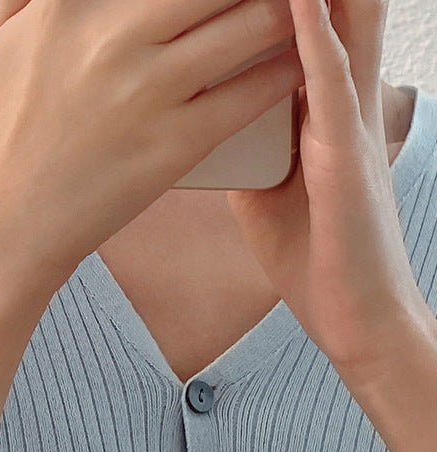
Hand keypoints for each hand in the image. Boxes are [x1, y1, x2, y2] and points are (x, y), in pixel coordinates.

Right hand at [0, 0, 306, 294]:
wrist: (9, 224)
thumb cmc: (2, 137)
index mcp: (69, 4)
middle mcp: (114, 37)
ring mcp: (148, 92)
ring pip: (255, 22)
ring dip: (289, 12)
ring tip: (302, 13)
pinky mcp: (175, 145)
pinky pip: (252, 93)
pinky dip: (285, 71)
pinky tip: (296, 64)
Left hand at [226, 0, 429, 377]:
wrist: (353, 314)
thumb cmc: (309, 252)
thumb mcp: (264, 189)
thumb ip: (243, 145)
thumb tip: (204, 121)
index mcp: (313, 110)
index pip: (296, 27)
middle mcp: (334, 104)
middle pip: (319, 11)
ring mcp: (345, 125)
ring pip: (333, 30)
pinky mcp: (346, 158)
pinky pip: (330, 87)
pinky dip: (315, 40)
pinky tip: (297, 0)